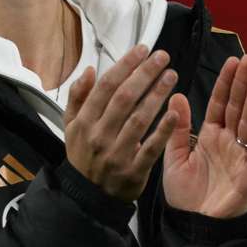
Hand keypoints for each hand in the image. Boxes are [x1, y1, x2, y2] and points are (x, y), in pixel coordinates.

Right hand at [64, 45, 178, 202]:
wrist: (88, 196)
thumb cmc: (82, 154)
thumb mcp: (70, 124)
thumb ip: (77, 96)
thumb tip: (90, 70)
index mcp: (83, 121)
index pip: (105, 87)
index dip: (125, 66)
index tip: (142, 50)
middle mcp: (98, 135)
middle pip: (124, 98)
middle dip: (145, 74)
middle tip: (163, 57)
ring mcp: (116, 154)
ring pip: (139, 119)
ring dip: (157, 95)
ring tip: (171, 76)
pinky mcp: (133, 171)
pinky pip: (150, 148)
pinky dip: (163, 130)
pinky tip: (176, 112)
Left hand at [162, 54, 246, 218]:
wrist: (193, 228)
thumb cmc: (186, 195)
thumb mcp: (175, 156)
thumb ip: (178, 127)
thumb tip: (176, 94)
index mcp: (210, 136)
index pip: (220, 103)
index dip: (225, 83)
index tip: (231, 60)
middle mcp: (229, 143)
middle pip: (237, 108)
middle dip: (243, 83)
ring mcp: (241, 158)